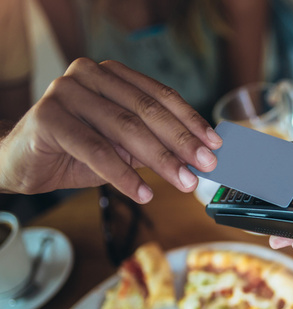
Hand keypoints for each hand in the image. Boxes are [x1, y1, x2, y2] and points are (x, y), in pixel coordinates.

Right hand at [0, 58, 221, 202]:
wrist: (21, 162)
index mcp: (112, 75)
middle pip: (147, 111)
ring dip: (160, 160)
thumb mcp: (122, 147)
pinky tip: (144, 193)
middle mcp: (90, 75)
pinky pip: (96, 150)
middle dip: (182, 141)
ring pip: (125, 129)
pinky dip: (123, 175)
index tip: (216, 145)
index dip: (191, 121)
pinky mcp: (48, 117)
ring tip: (183, 182)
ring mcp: (67, 92)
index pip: (161, 96)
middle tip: (206, 165)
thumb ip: (154, 145)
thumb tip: (197, 159)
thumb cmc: (75, 151)